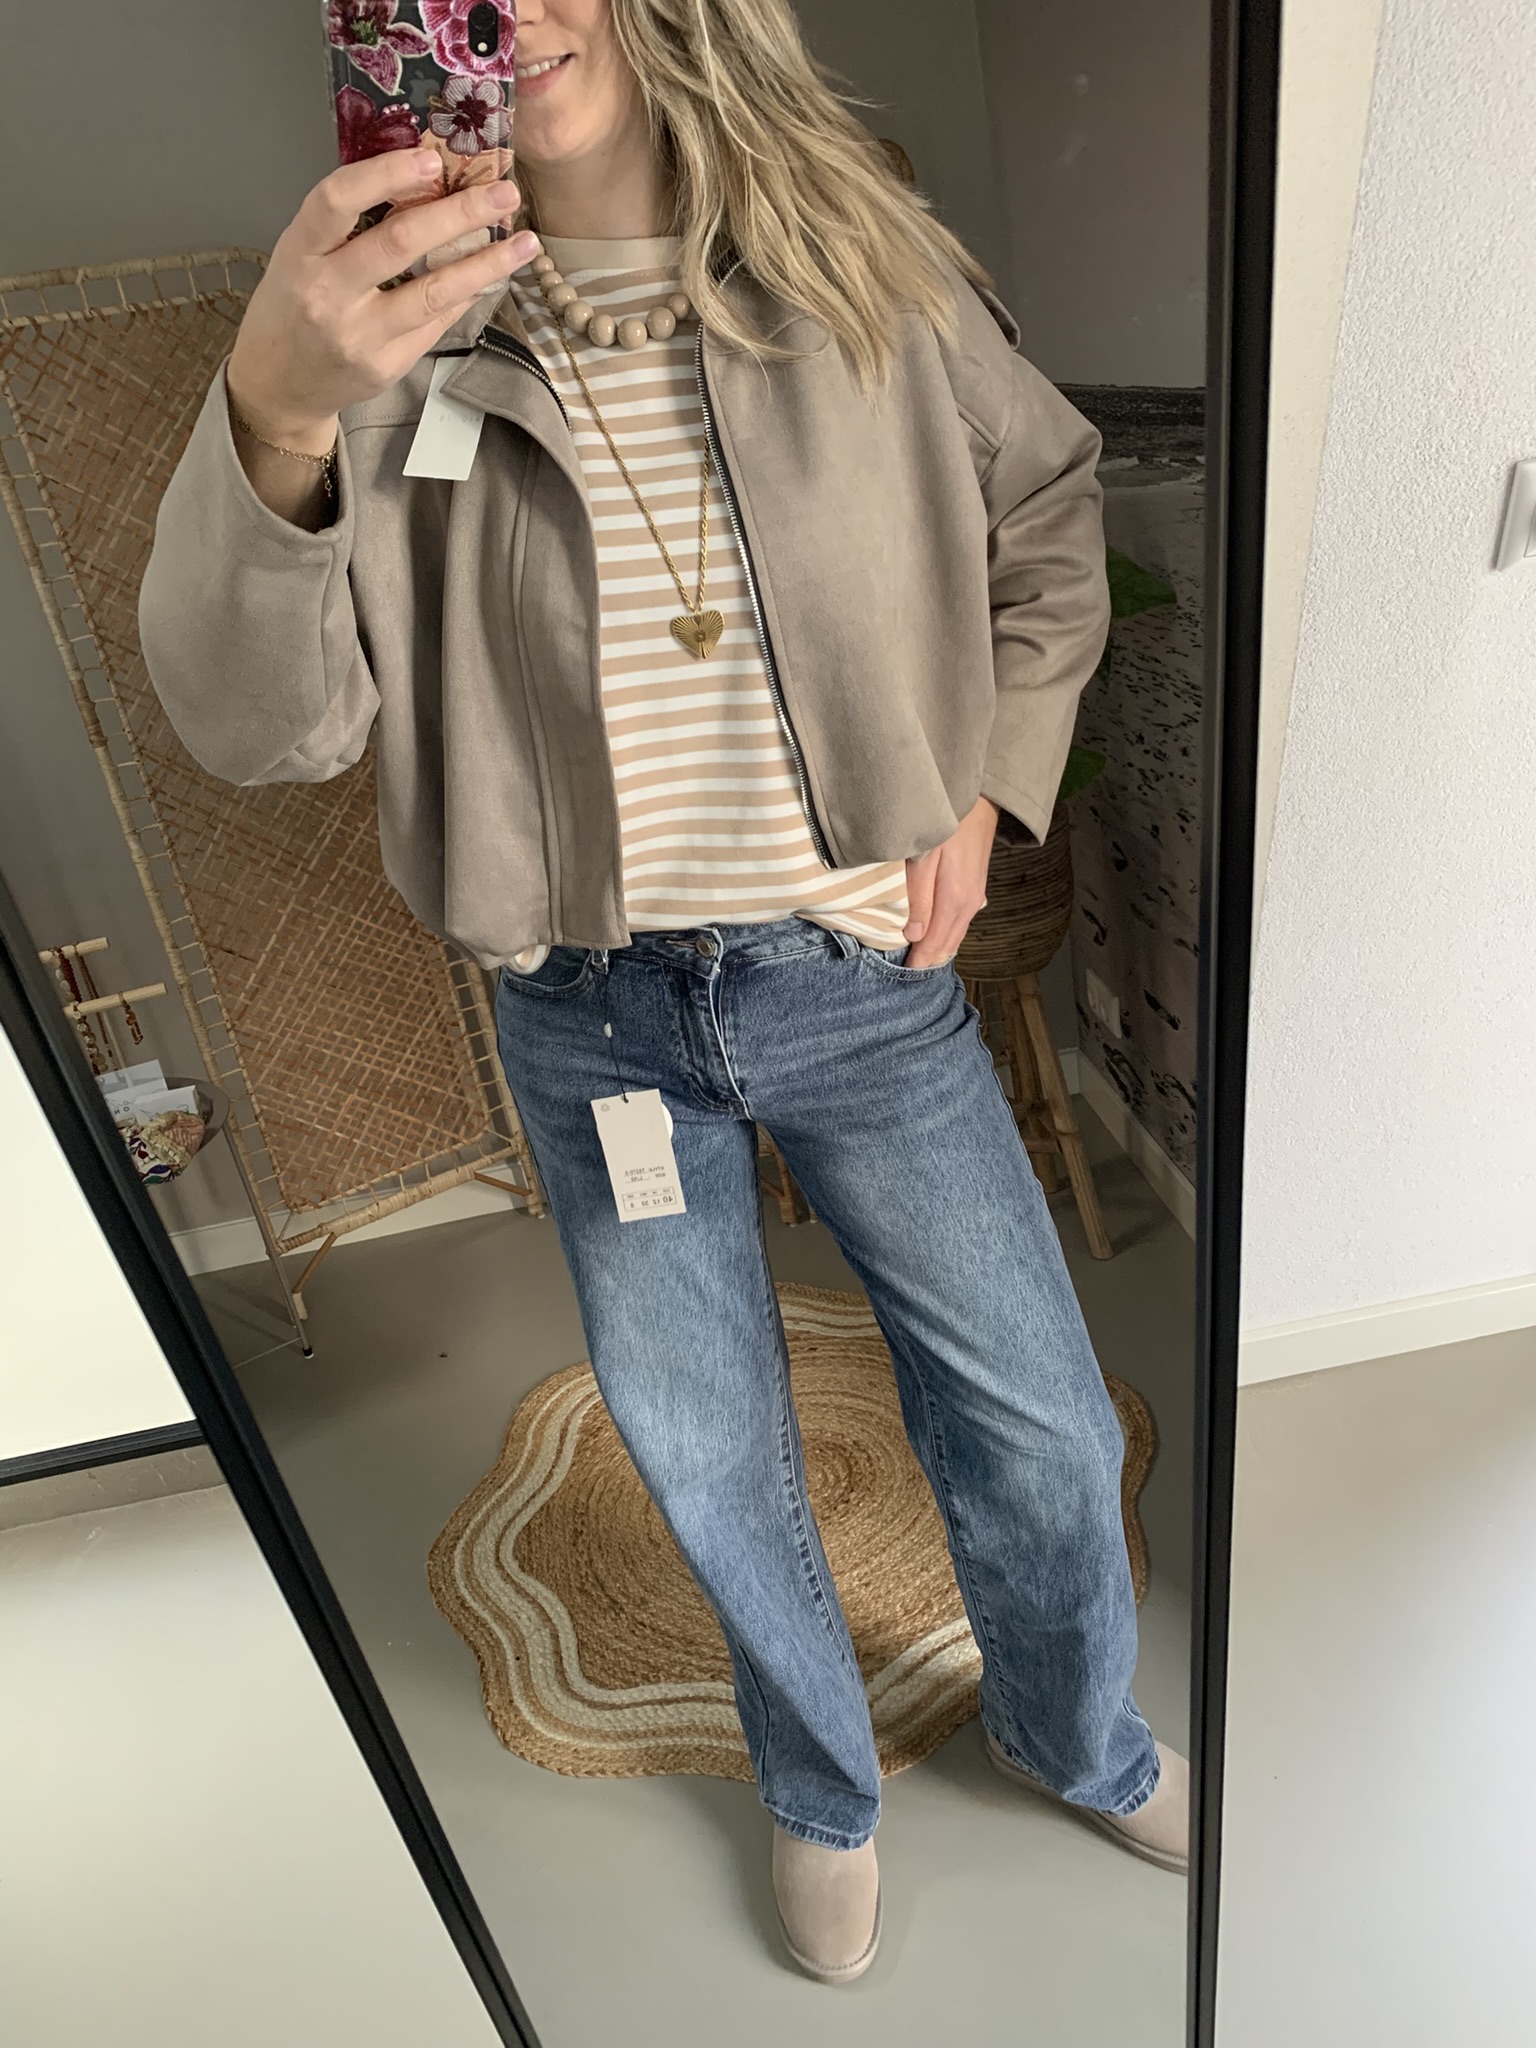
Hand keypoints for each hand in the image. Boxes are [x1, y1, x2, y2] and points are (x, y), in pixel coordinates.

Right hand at [226, 144, 540, 450]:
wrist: (278, 384)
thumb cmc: (292, 305)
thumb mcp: (299, 254)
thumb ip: (346, 223)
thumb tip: (419, 179)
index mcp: (299, 253)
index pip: (338, 200)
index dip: (385, 174)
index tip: (432, 158)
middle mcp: (328, 294)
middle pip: (400, 243)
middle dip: (459, 213)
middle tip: (504, 192)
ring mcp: (360, 335)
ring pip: (433, 292)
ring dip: (486, 264)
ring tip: (524, 242)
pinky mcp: (386, 366)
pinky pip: (436, 322)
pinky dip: (466, 295)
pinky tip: (491, 276)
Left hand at [903, 796, 998, 967]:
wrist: (981, 800)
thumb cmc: (948, 823)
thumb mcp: (924, 857)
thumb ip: (919, 897)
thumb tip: (913, 935)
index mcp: (955, 902)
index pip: (933, 945)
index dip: (917, 962)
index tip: (898, 975)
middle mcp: (968, 905)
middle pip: (946, 945)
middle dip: (927, 960)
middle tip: (903, 973)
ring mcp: (974, 898)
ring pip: (955, 935)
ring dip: (937, 949)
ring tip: (916, 959)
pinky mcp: (975, 889)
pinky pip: (959, 922)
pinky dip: (945, 934)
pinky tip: (932, 935)